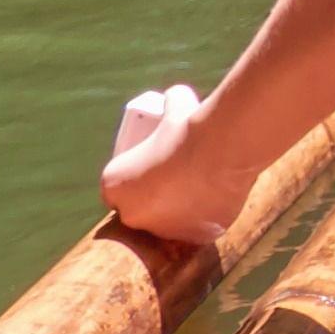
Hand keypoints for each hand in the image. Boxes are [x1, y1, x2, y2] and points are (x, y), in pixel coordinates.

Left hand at [103, 83, 234, 247]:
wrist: (220, 150)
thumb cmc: (190, 127)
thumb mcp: (176, 107)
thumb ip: (171, 104)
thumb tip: (176, 96)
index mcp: (114, 185)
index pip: (117, 190)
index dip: (132, 182)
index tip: (151, 170)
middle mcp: (132, 215)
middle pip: (139, 214)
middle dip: (153, 203)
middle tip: (178, 180)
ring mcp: (164, 230)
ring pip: (171, 225)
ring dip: (179, 215)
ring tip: (200, 192)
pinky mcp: (195, 237)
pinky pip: (200, 228)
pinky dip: (207, 219)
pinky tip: (216, 203)